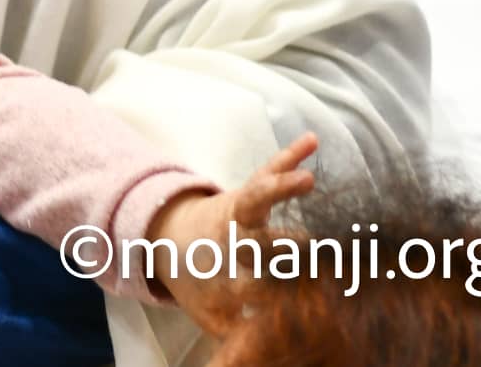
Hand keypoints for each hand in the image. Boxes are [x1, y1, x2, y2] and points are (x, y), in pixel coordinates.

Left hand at [146, 134, 318, 335]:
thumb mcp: (209, 312)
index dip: (269, 299)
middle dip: (286, 246)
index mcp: (226, 271)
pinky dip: (289, 157)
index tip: (285, 306)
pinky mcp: (251, 192)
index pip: (253, 288)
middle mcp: (235, 239)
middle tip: (310, 248)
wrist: (171, 237)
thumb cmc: (200, 281)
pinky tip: (310, 140)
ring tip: (305, 180)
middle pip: (263, 242)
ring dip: (282, 191)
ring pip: (262, 200)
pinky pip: (270, 172)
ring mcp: (243, 212)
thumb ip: (230, 339)